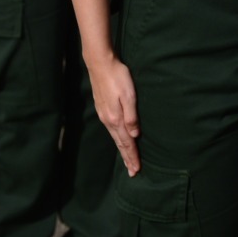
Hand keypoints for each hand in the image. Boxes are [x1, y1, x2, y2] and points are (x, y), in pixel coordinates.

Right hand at [87, 55, 140, 175]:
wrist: (100, 64)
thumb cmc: (118, 77)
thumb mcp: (129, 95)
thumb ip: (132, 116)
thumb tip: (135, 135)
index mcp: (116, 118)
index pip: (127, 142)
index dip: (132, 156)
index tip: (137, 170)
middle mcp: (109, 120)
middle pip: (120, 143)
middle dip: (127, 158)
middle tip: (133, 172)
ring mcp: (104, 115)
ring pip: (115, 137)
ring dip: (122, 150)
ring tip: (127, 161)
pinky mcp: (102, 109)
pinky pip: (111, 130)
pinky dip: (117, 139)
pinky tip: (119, 140)